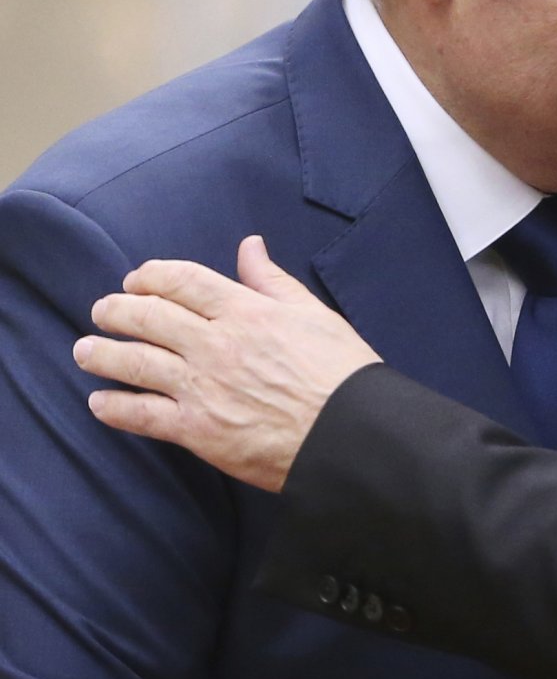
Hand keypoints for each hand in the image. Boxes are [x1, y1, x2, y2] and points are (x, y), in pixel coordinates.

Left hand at [74, 236, 380, 491]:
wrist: (350, 433)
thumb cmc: (341, 373)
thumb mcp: (314, 314)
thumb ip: (273, 281)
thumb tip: (250, 246)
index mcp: (246, 311)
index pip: (182, 281)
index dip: (150, 276)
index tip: (136, 280)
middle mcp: (216, 344)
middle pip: (148, 316)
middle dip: (116, 310)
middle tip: (102, 311)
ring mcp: (202, 388)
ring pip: (133, 362)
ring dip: (101, 353)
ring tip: (84, 350)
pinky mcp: (197, 430)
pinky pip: (141, 415)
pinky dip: (114, 407)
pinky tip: (100, 402)